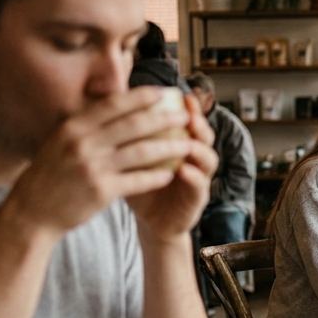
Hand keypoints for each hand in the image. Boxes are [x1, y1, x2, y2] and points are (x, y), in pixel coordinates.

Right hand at [6, 87, 196, 238]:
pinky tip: (171, 174)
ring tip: (188, 145)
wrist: (32, 210)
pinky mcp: (101, 190)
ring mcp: (92, 166)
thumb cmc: (52, 174)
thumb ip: (87, 126)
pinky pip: (138, 180)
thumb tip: (117, 105)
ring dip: (169, 147)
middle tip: (185, 116)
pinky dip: (156, 176)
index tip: (163, 93)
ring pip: (141, 152)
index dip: (141, 97)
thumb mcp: (61, 141)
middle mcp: (82, 142)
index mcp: (74, 126)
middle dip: (164, 119)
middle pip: (133, 125)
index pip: (113, 105)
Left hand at [127, 93, 218, 241]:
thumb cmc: (139, 185)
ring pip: (208, 159)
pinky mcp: (196, 200)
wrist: (149, 222)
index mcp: (179, 145)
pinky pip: (200, 186)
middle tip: (189, 116)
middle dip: (199, 124)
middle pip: (204, 136)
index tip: (182, 96)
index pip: (189, 122)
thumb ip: (129, 133)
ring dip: (200, 149)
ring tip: (189, 142)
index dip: (189, 109)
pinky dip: (193, 177)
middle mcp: (194, 159)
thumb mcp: (131, 156)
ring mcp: (198, 179)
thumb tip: (109, 100)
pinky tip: (183, 171)